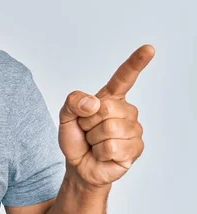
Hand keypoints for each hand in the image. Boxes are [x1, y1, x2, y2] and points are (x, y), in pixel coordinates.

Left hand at [58, 45, 154, 186]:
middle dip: (88, 122)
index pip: (124, 77)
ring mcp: (133, 129)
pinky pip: (113, 147)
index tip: (149, 48)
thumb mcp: (65, 116)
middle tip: (88, 131)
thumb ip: (72, 102)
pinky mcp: (136, 147)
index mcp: (110, 97)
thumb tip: (93, 103)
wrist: (80, 165)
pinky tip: (104, 154)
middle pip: (105, 108)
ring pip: (109, 129)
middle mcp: (126, 110)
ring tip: (95, 143)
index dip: (136, 62)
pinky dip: (101, 152)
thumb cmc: (76, 138)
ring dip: (94, 139)